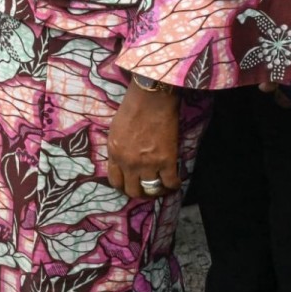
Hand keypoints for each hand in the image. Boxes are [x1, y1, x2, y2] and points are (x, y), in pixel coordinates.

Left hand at [108, 84, 181, 198]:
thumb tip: (121, 159)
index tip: (130, 184)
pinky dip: (174, 186)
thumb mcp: (115, 130)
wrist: (151, 99)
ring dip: (157, 192)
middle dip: (140, 192)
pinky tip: (175, 182)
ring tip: (162, 188)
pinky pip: (170, 183)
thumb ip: (117, 148)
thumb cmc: (132, 108)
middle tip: (147, 189)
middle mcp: (129, 163)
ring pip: (151, 191)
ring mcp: (148, 164)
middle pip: (132, 190)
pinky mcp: (166, 161)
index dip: (123, 186)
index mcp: (114, 153)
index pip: (115, 181)